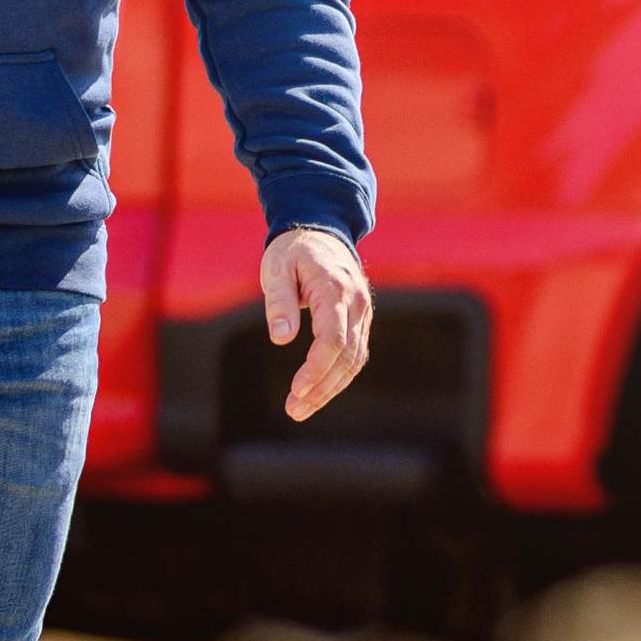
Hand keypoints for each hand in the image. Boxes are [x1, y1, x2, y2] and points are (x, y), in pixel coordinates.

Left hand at [262, 227, 370, 420]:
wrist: (321, 231)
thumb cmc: (293, 250)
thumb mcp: (276, 268)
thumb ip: (279, 302)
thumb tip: (281, 340)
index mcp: (335, 289)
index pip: (333, 339)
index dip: (317, 368)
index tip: (297, 390)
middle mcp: (357, 304)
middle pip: (346, 356)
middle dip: (321, 387)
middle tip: (293, 409)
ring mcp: (363, 313)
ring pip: (354, 360)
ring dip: (330, 388)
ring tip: (300, 408)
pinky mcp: (361, 320)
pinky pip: (354, 354)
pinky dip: (338, 376)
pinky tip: (317, 392)